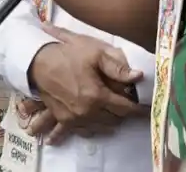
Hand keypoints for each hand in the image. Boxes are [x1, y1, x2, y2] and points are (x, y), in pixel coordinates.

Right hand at [25, 31, 143, 141]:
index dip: (137, 109)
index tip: (147, 110)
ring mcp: (74, 118)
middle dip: (123, 113)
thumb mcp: (95, 54)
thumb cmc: (68, 55)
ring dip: (110, 121)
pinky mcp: (63, 119)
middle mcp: (87, 112)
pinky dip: (90, 129)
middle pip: (114, 120)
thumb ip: (118, 67)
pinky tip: (93, 125)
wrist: (38, 62)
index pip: (125, 108)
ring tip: (115, 113)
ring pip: (100, 127)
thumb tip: (138, 76)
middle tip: (128, 104)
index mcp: (97, 96)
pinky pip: (81, 131)